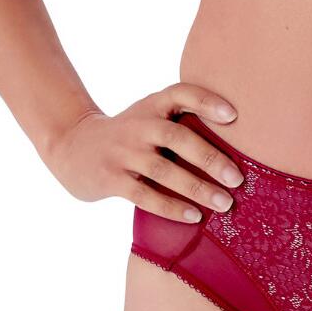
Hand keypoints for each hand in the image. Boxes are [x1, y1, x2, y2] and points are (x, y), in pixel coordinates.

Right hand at [45, 81, 244, 222]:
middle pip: (178, 137)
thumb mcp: (149, 116)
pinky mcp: (111, 179)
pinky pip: (145, 195)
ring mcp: (123, 152)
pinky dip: (171, 207)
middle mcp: (139, 125)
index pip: (181, 93)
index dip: (207, 101)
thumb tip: (233, 145)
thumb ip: (179, 121)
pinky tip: (194, 217)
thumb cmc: (129, 134)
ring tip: (225, 203)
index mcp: (152, 105)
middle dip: (210, 159)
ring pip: (164, 171)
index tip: (234, 115)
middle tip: (238, 178)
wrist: (73, 146)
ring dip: (197, 188)